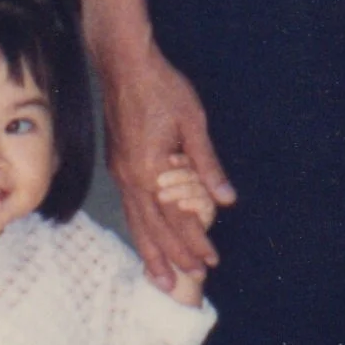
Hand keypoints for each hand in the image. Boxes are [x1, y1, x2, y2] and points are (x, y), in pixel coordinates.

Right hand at [103, 45, 236, 292]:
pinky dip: (138, 228)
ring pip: (136, 221)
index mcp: (152, 170)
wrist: (124, 64)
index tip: (211, 260)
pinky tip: (144, 238)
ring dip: (150, 251)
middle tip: (189, 280)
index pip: (178, 217)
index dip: (195, 241)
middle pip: (154, 228)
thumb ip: (208, 165)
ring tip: (159, 277)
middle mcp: (132, 178)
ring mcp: (121, 172)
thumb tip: (226, 198)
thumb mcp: (194, 123)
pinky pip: (129, 207)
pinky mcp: (118, 164)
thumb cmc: (162, 88)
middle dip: (173, 256)